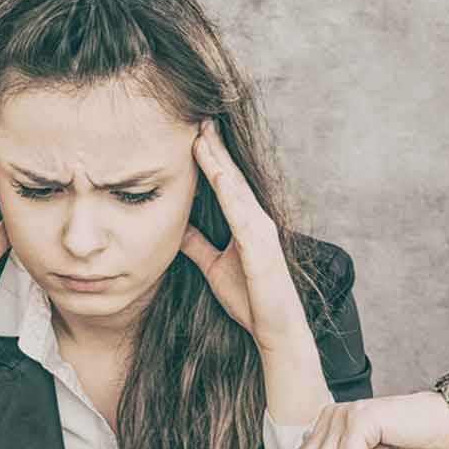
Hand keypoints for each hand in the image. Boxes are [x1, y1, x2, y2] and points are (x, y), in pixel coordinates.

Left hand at [179, 120, 305, 348]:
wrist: (274, 330)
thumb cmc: (250, 299)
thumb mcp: (213, 266)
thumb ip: (197, 245)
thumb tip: (174, 227)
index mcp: (245, 223)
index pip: (225, 183)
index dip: (210, 157)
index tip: (193, 131)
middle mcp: (256, 220)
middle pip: (232, 177)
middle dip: (215, 147)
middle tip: (199, 117)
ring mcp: (261, 231)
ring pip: (236, 189)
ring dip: (220, 161)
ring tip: (202, 136)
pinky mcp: (261, 248)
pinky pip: (242, 215)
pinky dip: (229, 193)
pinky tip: (217, 175)